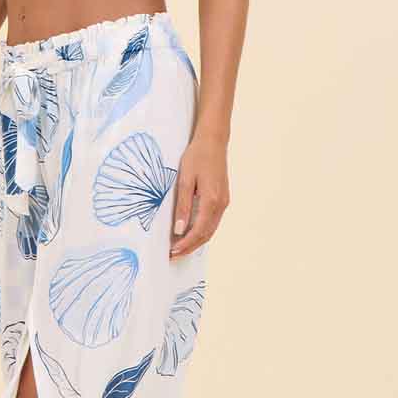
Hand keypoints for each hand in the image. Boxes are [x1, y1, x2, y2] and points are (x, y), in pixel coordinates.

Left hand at [169, 133, 228, 257]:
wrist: (213, 142)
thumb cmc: (197, 157)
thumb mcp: (185, 180)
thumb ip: (183, 206)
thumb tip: (179, 229)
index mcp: (211, 201)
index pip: (198, 231)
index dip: (186, 244)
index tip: (173, 251)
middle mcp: (221, 204)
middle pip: (206, 234)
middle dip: (190, 247)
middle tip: (174, 255)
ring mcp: (224, 202)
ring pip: (211, 230)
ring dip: (196, 241)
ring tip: (180, 248)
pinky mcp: (223, 199)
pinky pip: (213, 221)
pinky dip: (202, 231)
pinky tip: (191, 233)